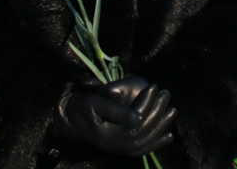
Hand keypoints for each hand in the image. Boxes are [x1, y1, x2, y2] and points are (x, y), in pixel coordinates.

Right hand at [51, 76, 176, 155]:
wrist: (64, 119)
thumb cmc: (78, 107)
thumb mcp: (95, 103)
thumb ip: (116, 111)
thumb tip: (139, 116)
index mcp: (109, 135)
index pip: (136, 120)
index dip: (147, 102)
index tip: (154, 86)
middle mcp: (115, 146)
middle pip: (144, 131)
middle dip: (158, 111)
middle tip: (166, 92)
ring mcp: (118, 149)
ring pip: (146, 142)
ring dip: (162, 126)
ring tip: (173, 110)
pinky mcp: (119, 149)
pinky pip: (142, 150)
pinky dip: (156, 144)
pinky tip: (168, 136)